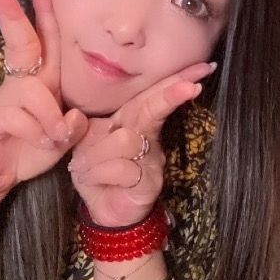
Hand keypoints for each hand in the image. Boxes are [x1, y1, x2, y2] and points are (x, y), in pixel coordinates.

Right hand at [0, 0, 87, 211]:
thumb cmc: (28, 153)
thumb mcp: (62, 138)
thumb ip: (72, 124)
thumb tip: (70, 116)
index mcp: (41, 82)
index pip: (44, 41)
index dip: (43, 13)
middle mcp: (21, 84)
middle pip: (21, 42)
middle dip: (11, 12)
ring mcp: (2, 99)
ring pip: (35, 91)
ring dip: (50, 118)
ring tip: (51, 137)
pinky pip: (23, 116)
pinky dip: (39, 132)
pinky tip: (38, 143)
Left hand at [68, 60, 213, 226]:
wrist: (103, 211)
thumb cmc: (97, 173)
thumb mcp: (85, 146)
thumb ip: (85, 128)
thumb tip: (78, 117)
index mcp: (132, 122)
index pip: (151, 96)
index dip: (173, 80)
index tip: (202, 68)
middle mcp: (147, 138)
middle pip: (153, 109)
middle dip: (171, 94)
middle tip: (193, 85)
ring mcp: (151, 160)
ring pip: (125, 140)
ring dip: (96, 154)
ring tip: (82, 168)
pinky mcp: (148, 183)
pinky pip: (121, 168)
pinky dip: (98, 173)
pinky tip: (90, 180)